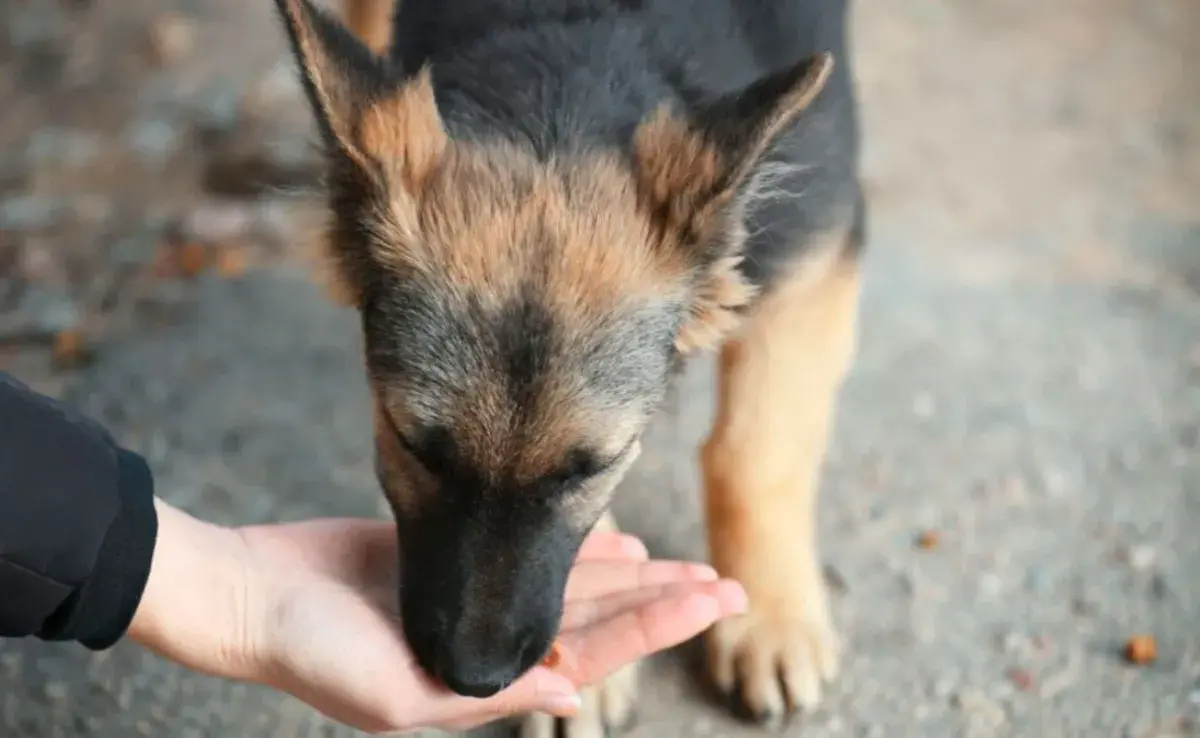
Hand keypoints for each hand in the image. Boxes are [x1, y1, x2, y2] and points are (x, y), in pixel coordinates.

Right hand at [127, 500, 747, 734]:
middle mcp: (491, 640)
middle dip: (663, 603)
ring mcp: (476, 595)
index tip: (713, 601)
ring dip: (632, 577)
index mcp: (485, 682)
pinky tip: (618, 542)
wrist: (254, 593)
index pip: (593, 650)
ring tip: (686, 567)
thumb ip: (486, 695)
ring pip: (574, 584)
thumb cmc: (313, 651)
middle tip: (729, 582)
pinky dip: (577, 549)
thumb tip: (570, 691)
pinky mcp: (456, 555)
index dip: (657, 627)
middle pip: (598, 618)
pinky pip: (531, 551)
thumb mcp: (396, 697)